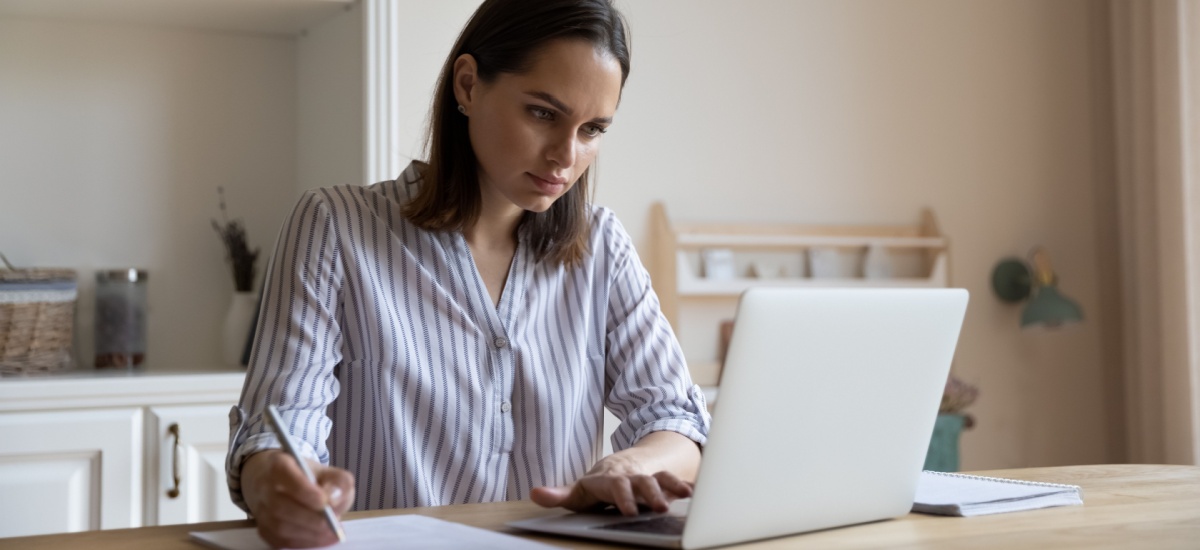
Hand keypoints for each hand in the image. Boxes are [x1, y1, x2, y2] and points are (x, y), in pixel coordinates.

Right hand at [241, 449, 354, 548]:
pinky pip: (281, 541)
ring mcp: (261, 510)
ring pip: (279, 527)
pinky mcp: (264, 530)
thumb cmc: (309, 478)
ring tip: (332, 532)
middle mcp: (264, 487)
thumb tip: (333, 499)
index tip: (324, 502)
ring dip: (309, 533)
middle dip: (310, 518)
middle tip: (334, 523)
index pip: (284, 474)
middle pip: (280, 506)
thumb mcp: (329, 472)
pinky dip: (304, 542)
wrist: (283, 486)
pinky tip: (322, 538)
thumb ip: (338, 481)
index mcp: (279, 465)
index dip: (304, 491)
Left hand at [530, 453, 693, 515]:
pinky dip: (685, 485)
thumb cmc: (599, 484)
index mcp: (610, 480)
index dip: (623, 497)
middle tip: (660, 509)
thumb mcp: (579, 491)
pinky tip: (694, 493)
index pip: (615, 486)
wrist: (621, 464)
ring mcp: (647, 477)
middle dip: (651, 494)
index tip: (630, 511)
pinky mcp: (661, 480)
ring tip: (682, 498)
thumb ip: (559, 495)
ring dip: (671, 487)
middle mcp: (630, 476)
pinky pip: (674, 479)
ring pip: (660, 478)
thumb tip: (535, 494)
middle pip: (642, 482)